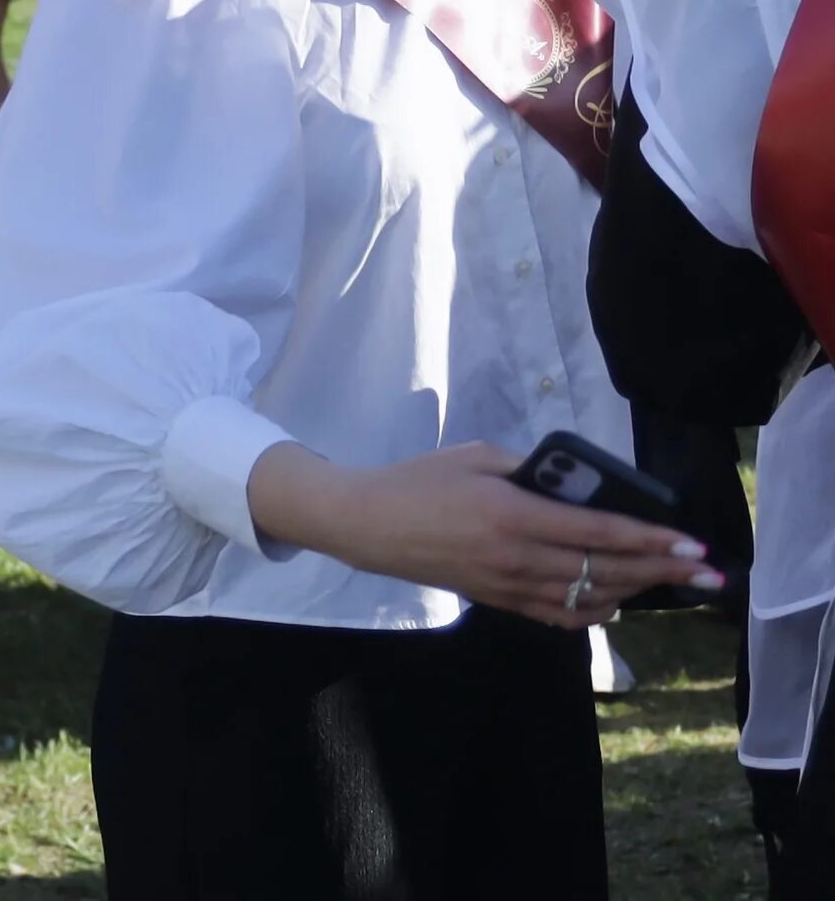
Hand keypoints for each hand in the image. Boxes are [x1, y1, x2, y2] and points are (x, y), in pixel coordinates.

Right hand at [249, 441, 720, 628]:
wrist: (366, 523)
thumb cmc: (419, 480)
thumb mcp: (476, 457)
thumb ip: (530, 471)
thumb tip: (577, 485)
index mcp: (512, 514)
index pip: (599, 533)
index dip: (651, 540)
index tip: (692, 543)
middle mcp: (517, 557)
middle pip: (605, 570)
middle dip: (662, 570)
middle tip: (706, 571)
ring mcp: (508, 585)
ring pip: (588, 596)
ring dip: (635, 590)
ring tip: (668, 580)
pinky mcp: (497, 600)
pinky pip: (557, 614)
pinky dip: (593, 611)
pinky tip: (613, 603)